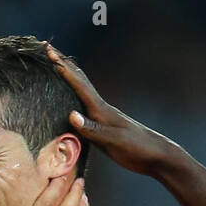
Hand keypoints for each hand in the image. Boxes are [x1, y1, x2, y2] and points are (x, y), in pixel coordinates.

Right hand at [48, 44, 173, 177]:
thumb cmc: (137, 148)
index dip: (63, 67)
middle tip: (48, 49)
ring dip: (68, 77)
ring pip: (81, 91)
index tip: (49, 51)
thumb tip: (71, 114)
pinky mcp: (102, 128)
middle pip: (79, 80)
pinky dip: (74, 98)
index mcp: (101, 109)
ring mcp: (101, 117)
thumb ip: (93, 129)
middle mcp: (100, 109)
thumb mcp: (114, 140)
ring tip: (57, 65)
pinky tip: (70, 101)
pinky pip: (83, 107)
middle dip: (63, 64)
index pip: (78, 84)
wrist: (156, 156)